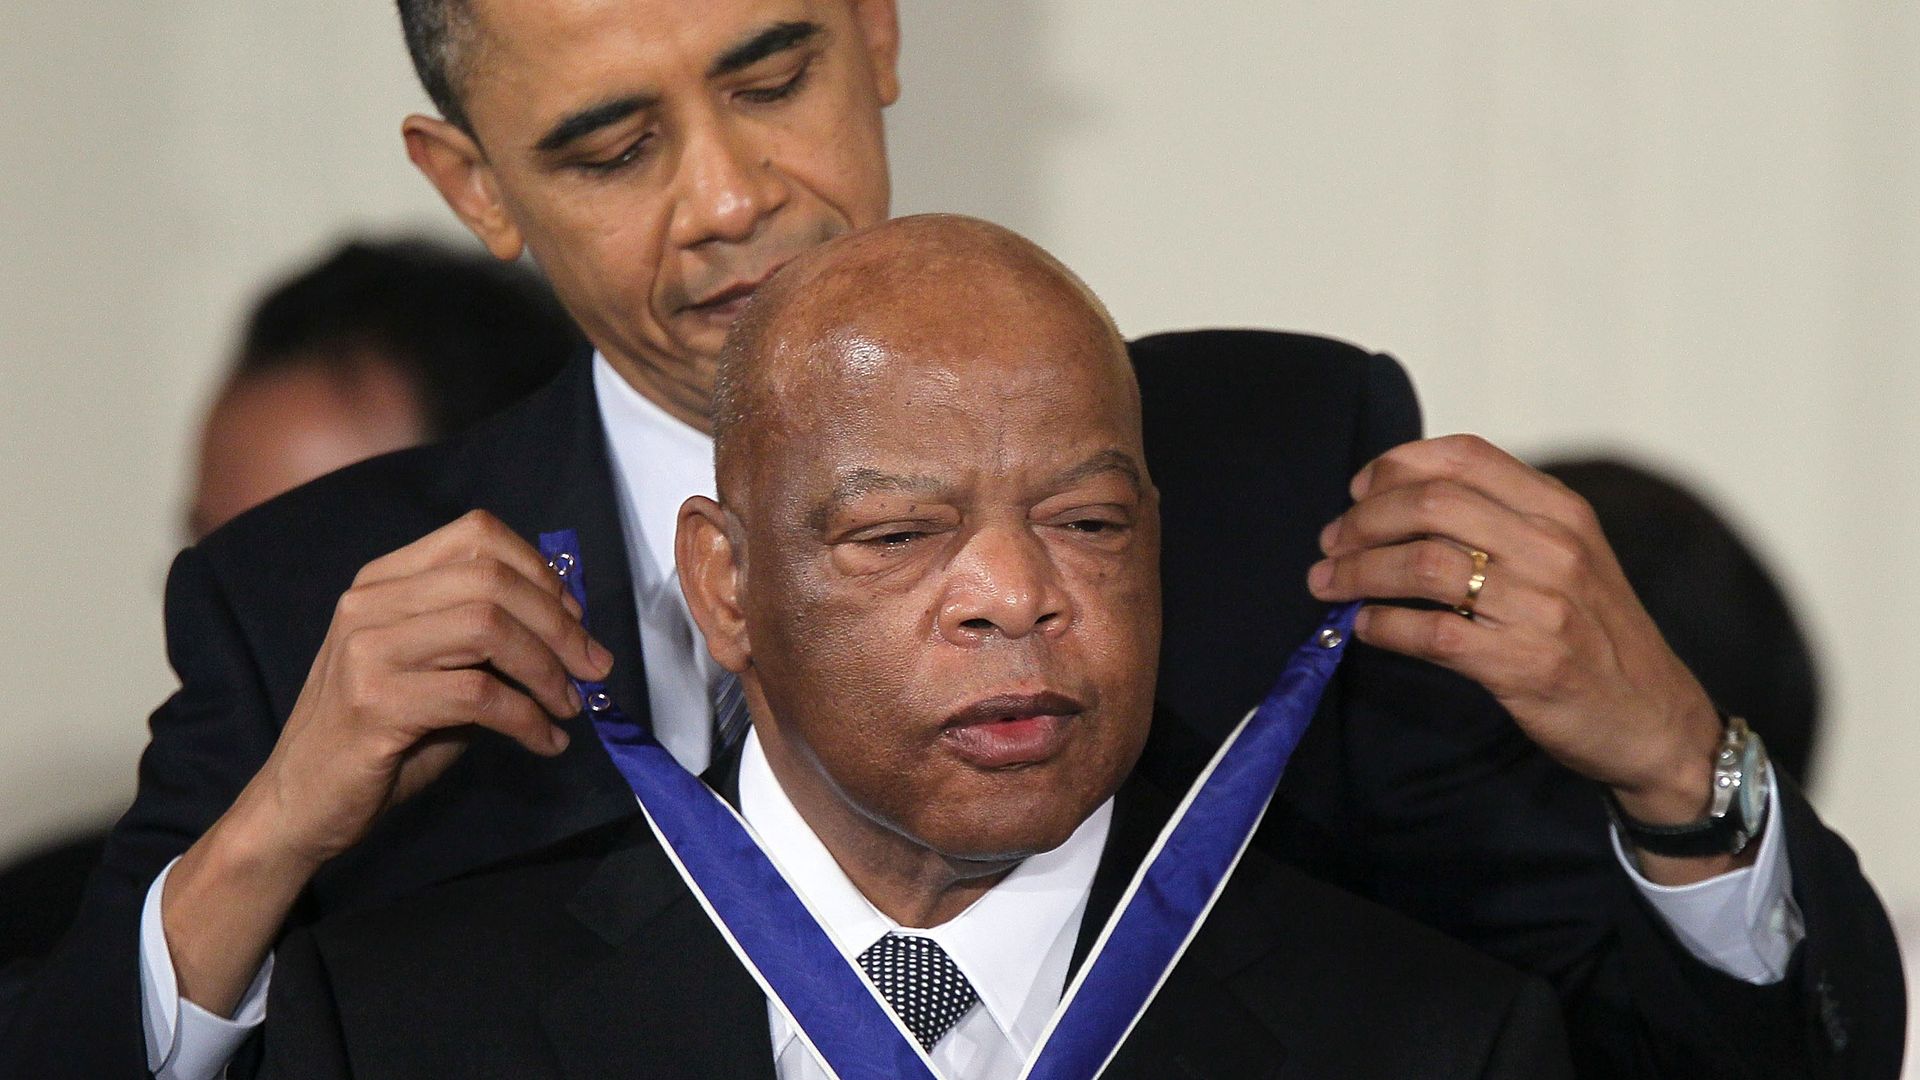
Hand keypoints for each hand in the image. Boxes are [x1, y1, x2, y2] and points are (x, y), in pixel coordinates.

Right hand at [165, 510, 612, 1014]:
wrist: (299, 803)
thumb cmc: (379, 736)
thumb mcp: (433, 670)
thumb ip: (483, 637)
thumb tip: (570, 622)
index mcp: (384, 581)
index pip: (476, 535)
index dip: (540, 571)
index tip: (576, 618)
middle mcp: (369, 603)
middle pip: (491, 580)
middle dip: (559, 625)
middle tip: (593, 668)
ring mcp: (367, 650)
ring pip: (488, 628)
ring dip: (547, 670)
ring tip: (570, 706)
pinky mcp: (375, 704)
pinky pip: (479, 695)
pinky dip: (528, 719)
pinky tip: (546, 741)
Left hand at [1306, 436, 1727, 844]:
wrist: (1655, 720)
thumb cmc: (1595, 634)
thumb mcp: (1568, 556)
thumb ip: (1503, 521)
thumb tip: (1402, 502)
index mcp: (1561, 510)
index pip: (1463, 456)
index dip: (1395, 466)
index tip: (1357, 491)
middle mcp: (1554, 547)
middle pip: (1430, 504)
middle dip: (1363, 521)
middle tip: (1330, 544)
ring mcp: (1542, 605)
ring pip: (1423, 565)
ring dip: (1358, 572)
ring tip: (1328, 584)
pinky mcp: (1525, 664)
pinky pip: (1432, 633)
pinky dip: (1384, 626)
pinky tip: (1363, 627)